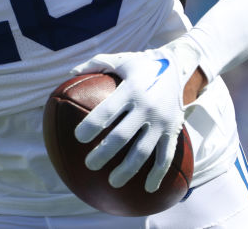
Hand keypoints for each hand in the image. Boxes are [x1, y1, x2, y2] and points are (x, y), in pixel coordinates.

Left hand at [70, 38, 201, 192]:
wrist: (178, 66)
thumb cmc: (141, 65)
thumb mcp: (119, 60)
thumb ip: (94, 64)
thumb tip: (69, 73)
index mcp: (131, 89)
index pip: (108, 110)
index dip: (93, 124)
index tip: (78, 137)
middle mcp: (147, 107)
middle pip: (122, 136)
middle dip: (104, 153)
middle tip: (89, 165)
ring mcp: (161, 121)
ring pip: (143, 151)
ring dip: (128, 169)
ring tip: (112, 182)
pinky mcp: (173, 131)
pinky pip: (166, 156)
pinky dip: (158, 174)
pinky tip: (148, 188)